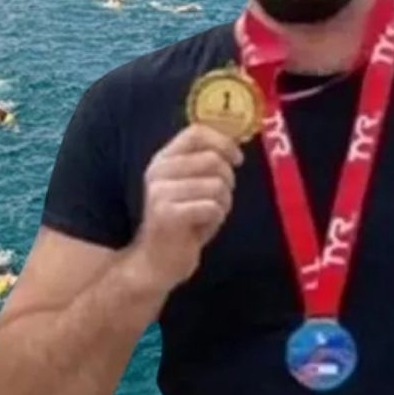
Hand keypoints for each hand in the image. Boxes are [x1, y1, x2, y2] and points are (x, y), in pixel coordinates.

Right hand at [127, 124, 241, 292]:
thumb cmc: (182, 223)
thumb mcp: (191, 186)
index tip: (237, 159)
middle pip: (212, 159)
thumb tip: (235, 146)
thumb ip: (205, 164)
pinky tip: (202, 227)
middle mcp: (158, 170)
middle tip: (220, 199)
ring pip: (216, 185)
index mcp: (163, 159)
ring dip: (223, 204)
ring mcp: (160, 192)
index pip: (196, 132)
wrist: (156, 262)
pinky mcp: (168, 214)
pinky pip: (212, 207)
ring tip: (208, 216)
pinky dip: (216, 218)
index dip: (223, 142)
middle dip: (227, 181)